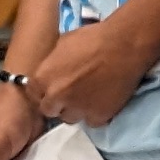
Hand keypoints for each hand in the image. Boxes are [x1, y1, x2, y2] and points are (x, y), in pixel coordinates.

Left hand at [26, 16, 158, 130]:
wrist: (125, 45)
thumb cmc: (93, 38)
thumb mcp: (63, 44)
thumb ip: (52, 63)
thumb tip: (53, 70)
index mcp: (43, 78)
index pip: (34, 94)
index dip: (45, 91)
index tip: (55, 87)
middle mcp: (56, 97)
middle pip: (49, 110)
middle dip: (58, 103)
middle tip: (72, 92)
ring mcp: (77, 109)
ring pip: (70, 118)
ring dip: (76, 110)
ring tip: (89, 96)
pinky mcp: (98, 116)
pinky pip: (92, 121)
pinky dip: (96, 113)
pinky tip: (103, 100)